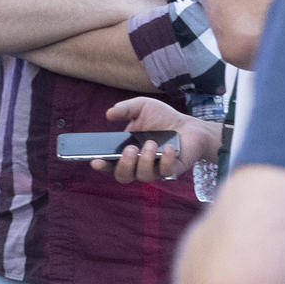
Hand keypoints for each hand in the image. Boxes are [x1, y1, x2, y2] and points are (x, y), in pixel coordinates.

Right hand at [90, 97, 220, 182]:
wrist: (189, 125)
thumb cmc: (162, 118)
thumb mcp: (141, 107)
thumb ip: (125, 109)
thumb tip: (109, 114)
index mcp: (126, 152)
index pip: (109, 165)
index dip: (101, 166)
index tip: (95, 161)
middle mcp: (138, 165)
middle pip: (123, 177)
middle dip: (124, 165)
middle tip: (130, 149)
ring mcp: (155, 170)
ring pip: (143, 176)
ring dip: (145, 160)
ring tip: (152, 143)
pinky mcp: (172, 171)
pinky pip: (165, 173)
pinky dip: (166, 160)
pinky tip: (169, 147)